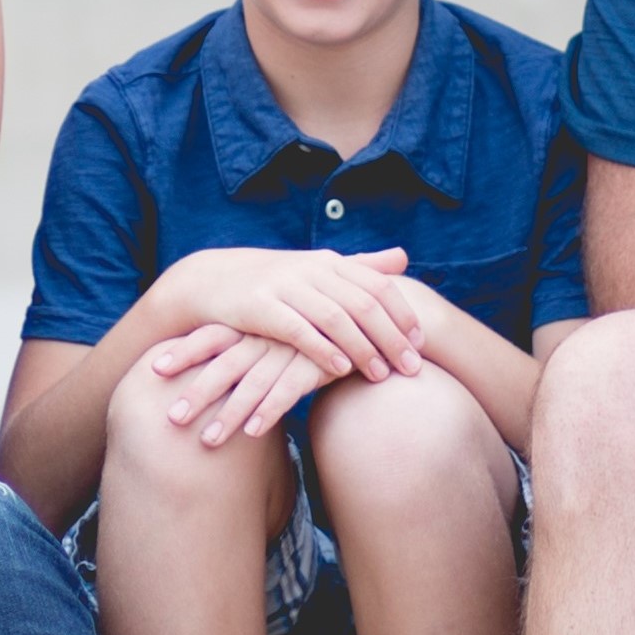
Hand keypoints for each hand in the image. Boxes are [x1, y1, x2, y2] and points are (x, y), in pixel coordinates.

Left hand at [141, 321, 337, 448]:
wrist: (362, 317)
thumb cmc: (308, 332)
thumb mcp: (275, 331)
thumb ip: (246, 344)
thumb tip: (211, 364)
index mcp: (252, 324)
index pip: (209, 335)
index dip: (183, 350)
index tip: (153, 368)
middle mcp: (266, 335)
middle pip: (223, 365)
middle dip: (196, 393)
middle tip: (172, 419)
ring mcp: (289, 350)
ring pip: (252, 385)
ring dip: (228, 414)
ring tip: (207, 441)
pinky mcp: (314, 366)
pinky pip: (287, 391)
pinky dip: (268, 411)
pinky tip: (251, 432)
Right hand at [152, 245, 431, 390]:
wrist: (213, 280)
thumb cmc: (275, 281)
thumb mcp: (317, 269)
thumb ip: (360, 266)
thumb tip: (403, 258)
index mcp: (329, 262)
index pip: (378, 286)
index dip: (403, 315)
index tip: (421, 345)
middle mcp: (311, 270)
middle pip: (364, 304)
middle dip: (391, 338)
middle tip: (411, 369)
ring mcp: (285, 286)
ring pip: (335, 318)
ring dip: (363, 349)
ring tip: (380, 376)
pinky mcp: (260, 306)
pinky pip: (298, 330)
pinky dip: (322, 350)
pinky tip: (340, 371)